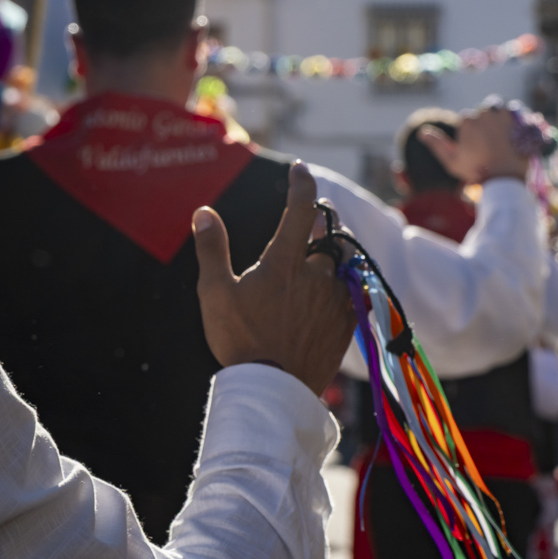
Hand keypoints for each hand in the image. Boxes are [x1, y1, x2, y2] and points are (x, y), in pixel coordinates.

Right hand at [192, 162, 356, 395]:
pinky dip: (344, 286)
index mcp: (285, 262)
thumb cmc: (239, 340)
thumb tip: (203, 212)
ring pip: (344, 265)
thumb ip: (212, 249)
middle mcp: (317, 275)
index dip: (302, 184)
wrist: (272, 388)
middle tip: (307, 234)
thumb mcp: (215, 293)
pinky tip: (330, 296)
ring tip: (316, 269)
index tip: (300, 170)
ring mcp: (336, 299)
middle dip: (319, 231)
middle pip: (329, 237)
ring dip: (332, 260)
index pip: (301, 208)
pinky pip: (354, 293)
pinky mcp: (347, 323)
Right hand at [418, 107, 528, 184]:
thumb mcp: (452, 161)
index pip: (469, 121)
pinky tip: (513, 134)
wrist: (503, 180)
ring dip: (500, 119)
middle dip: (487, 125)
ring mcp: (502, 114)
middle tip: (492, 146)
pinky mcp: (519, 118)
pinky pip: (516, 111)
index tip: (479, 149)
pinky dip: (514, 119)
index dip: (473, 135)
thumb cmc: (475, 172)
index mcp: (466, 120)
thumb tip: (421, 132)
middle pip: (485, 113)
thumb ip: (437, 144)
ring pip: (499, 110)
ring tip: (503, 138)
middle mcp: (484, 112)